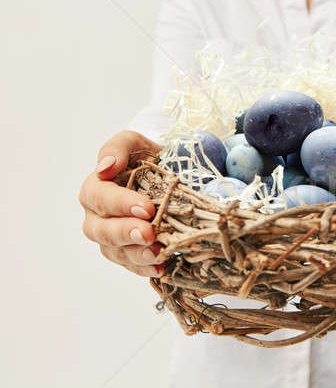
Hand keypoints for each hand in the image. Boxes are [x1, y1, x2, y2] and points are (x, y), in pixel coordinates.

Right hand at [79, 131, 165, 276]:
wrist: (165, 176)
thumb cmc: (145, 159)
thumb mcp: (134, 143)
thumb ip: (118, 147)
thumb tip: (105, 167)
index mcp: (95, 190)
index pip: (99, 197)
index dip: (120, 204)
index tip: (146, 207)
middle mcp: (97, 217)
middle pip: (102, 230)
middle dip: (126, 233)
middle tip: (149, 233)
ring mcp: (112, 239)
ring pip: (116, 252)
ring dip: (137, 255)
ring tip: (158, 253)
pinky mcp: (128, 254)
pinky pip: (132, 266)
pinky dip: (146, 269)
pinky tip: (162, 267)